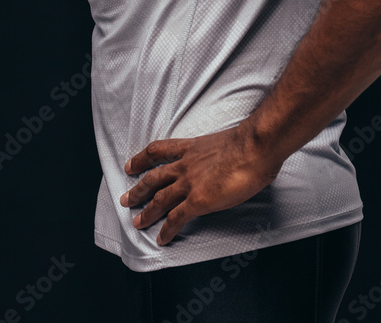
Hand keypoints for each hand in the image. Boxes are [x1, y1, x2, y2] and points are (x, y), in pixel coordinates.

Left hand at [120, 122, 282, 245]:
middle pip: (154, 178)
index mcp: (192, 147)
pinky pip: (176, 218)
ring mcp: (190, 183)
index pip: (159, 151)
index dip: (141, 159)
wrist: (254, 148)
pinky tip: (162, 239)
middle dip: (138, 190)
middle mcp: (186, 164)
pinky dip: (167, 230)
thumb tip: (228, 160)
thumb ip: (218, 152)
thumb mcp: (226, 141)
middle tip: (126, 199)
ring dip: (147, 212)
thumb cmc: (250, 142)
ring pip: (160, 199)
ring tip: (137, 222)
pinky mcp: (198, 201)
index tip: (131, 165)